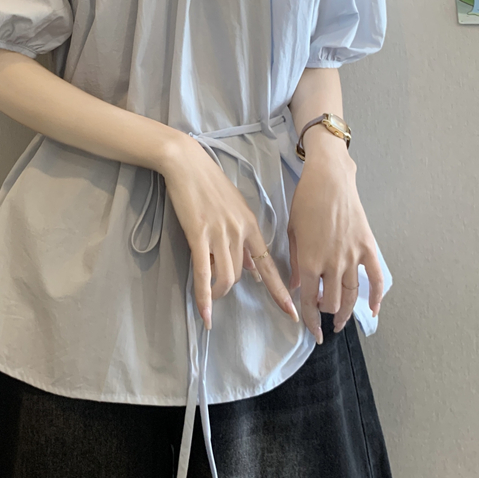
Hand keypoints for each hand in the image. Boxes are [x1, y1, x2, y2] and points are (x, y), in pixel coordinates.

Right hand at [160, 134, 299, 330]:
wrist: (187, 163)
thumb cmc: (209, 184)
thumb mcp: (235, 209)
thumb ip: (243, 240)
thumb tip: (252, 269)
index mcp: (251, 225)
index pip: (269, 265)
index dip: (280, 291)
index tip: (292, 313)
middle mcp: (239, 231)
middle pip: (240, 274)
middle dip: (229, 289)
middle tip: (217, 293)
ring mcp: (220, 233)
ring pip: (225, 276)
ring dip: (217, 292)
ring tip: (209, 296)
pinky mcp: (198, 234)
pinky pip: (204, 273)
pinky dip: (204, 296)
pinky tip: (205, 314)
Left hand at [287, 147, 384, 342]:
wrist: (329, 179)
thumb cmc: (305, 201)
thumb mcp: (292, 231)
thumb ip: (296, 262)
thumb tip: (298, 287)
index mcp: (309, 260)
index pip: (309, 301)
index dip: (310, 321)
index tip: (313, 334)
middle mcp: (332, 262)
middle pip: (331, 301)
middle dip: (326, 314)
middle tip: (324, 318)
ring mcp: (352, 256)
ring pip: (351, 295)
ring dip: (346, 312)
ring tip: (341, 322)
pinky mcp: (367, 247)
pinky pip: (375, 278)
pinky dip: (377, 297)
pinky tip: (374, 310)